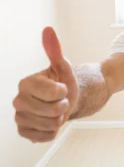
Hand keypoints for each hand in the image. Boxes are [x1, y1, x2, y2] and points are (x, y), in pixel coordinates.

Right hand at [13, 27, 78, 142]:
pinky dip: (53, 132)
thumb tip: (48, 30)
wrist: (63, 102)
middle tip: (60, 101)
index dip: (63, 91)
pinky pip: (44, 137)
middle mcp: (18, 100)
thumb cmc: (63, 83)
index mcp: (25, 83)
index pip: (53, 91)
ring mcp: (19, 117)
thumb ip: (54, 50)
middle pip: (52, 110)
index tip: (61, 88)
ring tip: (55, 112)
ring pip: (50, 124)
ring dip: (59, 119)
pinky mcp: (23, 132)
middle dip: (63, 106)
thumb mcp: (62, 66)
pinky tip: (50, 123)